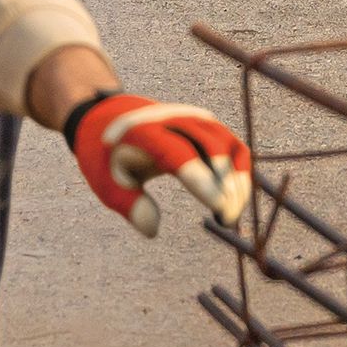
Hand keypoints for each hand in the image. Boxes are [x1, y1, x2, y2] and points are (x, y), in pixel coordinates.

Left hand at [67, 93, 251, 239]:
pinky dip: (241, 173)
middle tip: (227, 219)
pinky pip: (235, 148)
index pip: (180, 153)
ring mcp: (197, 118)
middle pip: (212, 147)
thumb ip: (128, 204)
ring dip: (237, 180)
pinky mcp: (211, 125)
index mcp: (145, 129)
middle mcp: (176, 117)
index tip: (217, 206)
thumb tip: (152, 230)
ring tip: (231, 216)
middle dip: (225, 183)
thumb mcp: (105, 181)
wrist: (114, 116)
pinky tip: (236, 201)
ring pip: (229, 146)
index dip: (201, 179)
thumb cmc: (109, 156)